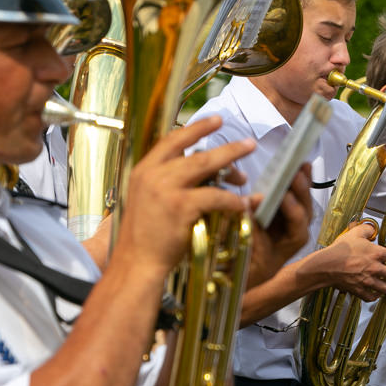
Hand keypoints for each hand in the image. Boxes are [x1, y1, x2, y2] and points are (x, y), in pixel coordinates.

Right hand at [114, 116, 255, 280]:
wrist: (135, 265)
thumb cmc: (145, 238)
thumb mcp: (148, 201)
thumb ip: (169, 183)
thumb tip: (205, 173)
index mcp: (142, 171)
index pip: (171, 141)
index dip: (195, 128)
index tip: (215, 120)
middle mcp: (152, 175)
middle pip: (196, 152)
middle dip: (226, 147)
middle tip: (248, 143)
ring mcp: (166, 189)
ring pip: (207, 167)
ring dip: (233, 165)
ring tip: (249, 170)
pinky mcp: (180, 206)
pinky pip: (215, 196)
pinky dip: (232, 200)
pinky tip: (243, 204)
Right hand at [246, 164, 312, 287]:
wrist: (251, 270)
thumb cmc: (250, 264)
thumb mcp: (249, 252)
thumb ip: (252, 229)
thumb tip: (251, 203)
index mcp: (293, 241)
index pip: (297, 223)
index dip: (292, 209)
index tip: (283, 195)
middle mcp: (298, 228)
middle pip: (304, 206)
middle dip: (301, 189)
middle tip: (296, 171)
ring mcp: (294, 218)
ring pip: (302, 197)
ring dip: (301, 180)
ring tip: (299, 161)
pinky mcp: (286, 210)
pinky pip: (294, 192)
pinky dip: (297, 179)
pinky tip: (298, 164)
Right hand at [323, 222, 385, 301]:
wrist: (327, 265)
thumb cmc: (340, 249)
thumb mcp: (354, 233)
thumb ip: (366, 229)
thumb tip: (372, 229)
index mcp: (376, 254)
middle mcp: (375, 269)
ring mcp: (368, 281)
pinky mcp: (359, 290)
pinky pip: (371, 297)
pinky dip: (376, 297)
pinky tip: (378, 294)